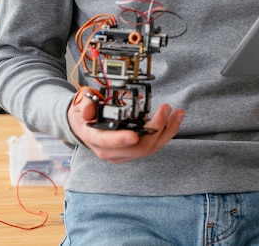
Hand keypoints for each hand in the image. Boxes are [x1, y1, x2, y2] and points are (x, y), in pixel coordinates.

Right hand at [67, 88, 184, 162]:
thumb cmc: (84, 113)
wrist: (83, 125)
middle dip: (155, 129)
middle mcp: (110, 151)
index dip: (120, 140)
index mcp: (95, 138)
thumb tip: (88, 109)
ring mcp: (123, 153)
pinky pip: (153, 145)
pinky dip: (166, 133)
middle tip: (165, 108)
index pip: (107, 143)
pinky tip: (175, 119)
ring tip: (178, 113)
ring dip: (167, 131)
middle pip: (136, 148)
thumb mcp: (80, 104)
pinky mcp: (134, 151)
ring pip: (149, 149)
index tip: (133, 135)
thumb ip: (84, 104)